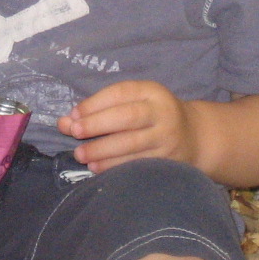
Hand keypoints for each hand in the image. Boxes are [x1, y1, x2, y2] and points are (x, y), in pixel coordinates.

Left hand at [58, 80, 198, 171]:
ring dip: (102, 150)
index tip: (73, 115)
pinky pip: (137, 163)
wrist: (194, 137)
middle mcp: (163, 112)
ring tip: (80, 154)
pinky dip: (114, 166)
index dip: (95, 103)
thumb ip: (100, 109)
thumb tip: (64, 121)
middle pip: (128, 117)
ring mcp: (167, 137)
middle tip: (74, 132)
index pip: (121, 93)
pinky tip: (96, 168)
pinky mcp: (168, 160)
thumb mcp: (134, 104)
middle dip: (97, 124)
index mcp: (152, 91)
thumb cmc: (153, 117)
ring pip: (132, 143)